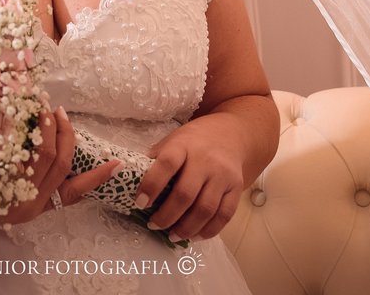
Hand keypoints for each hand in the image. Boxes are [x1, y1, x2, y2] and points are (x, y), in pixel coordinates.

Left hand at [0, 106, 120, 228]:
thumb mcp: (19, 202)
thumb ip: (37, 185)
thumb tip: (56, 154)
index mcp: (39, 207)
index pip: (75, 192)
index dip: (97, 176)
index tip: (116, 163)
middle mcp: (29, 200)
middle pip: (58, 162)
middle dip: (65, 135)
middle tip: (62, 115)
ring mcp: (10, 187)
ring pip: (39, 153)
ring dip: (45, 127)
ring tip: (43, 111)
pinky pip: (12, 147)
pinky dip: (16, 127)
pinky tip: (16, 114)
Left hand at [134, 118, 243, 242]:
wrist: (229, 134)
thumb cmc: (192, 142)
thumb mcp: (171, 141)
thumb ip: (155, 161)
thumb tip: (133, 184)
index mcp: (183, 145)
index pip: (166, 164)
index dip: (151, 185)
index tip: (139, 204)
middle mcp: (205, 160)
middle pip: (186, 194)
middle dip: (167, 216)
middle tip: (154, 225)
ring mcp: (223, 175)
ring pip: (205, 209)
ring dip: (186, 228)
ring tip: (172, 235)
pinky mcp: (236, 188)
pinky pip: (224, 215)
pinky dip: (208, 231)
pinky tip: (194, 236)